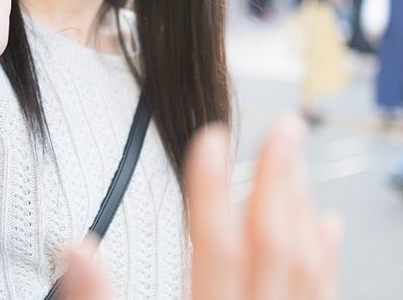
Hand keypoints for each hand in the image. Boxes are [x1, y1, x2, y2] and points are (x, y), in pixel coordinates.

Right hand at [57, 119, 341, 299]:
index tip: (208, 137)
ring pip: (307, 272)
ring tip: (299, 164)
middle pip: (275, 250)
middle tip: (283, 129)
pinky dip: (326, 259)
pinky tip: (326, 227)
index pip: (213, 249)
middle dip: (278, 184)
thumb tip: (75, 247)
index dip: (210, 190)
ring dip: (304, 211)